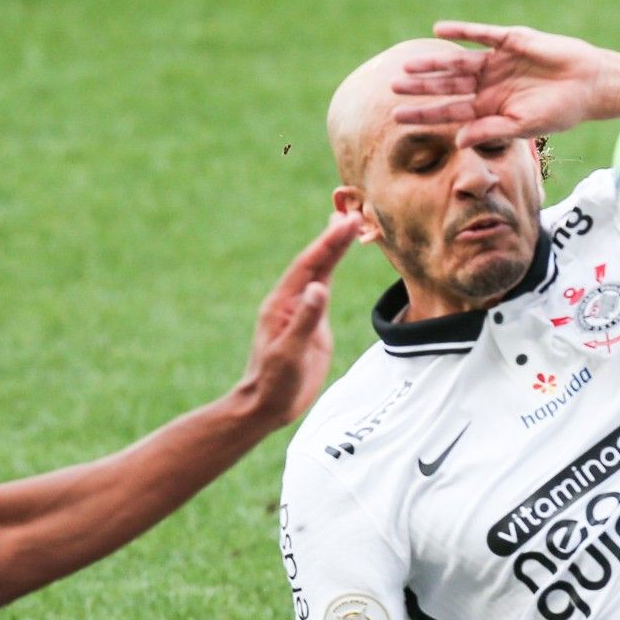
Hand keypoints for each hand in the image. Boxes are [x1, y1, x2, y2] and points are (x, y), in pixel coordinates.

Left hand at [239, 212, 359, 428]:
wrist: (267, 405)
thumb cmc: (274, 382)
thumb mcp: (289, 352)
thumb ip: (305, 320)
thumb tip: (319, 287)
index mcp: (282, 304)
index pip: (309, 266)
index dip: (329, 243)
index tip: (347, 222)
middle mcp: (291, 302)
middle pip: (315, 263)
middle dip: (333, 239)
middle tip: (352, 214)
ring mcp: (301, 312)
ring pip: (319, 273)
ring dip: (332, 249)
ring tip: (346, 224)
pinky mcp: (312, 325)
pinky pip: (323, 290)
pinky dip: (331, 270)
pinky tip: (336, 258)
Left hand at [391, 21, 619, 146]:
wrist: (590, 85)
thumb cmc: (561, 112)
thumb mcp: (523, 126)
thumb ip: (491, 131)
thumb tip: (458, 141)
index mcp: (489, 109)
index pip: (450, 112)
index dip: (425, 114)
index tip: (397, 117)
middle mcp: (488, 85)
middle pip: (448, 85)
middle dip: (421, 88)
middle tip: (392, 87)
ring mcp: (498, 62)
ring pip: (458, 61)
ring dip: (434, 62)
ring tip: (408, 65)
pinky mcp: (511, 40)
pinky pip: (481, 34)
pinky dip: (462, 31)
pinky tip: (439, 30)